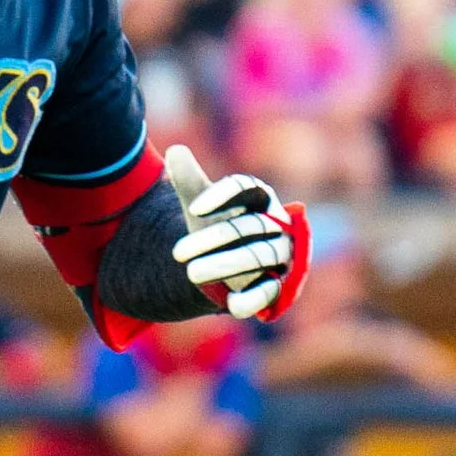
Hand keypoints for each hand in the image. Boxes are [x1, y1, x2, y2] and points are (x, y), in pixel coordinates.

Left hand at [164, 144, 309, 321]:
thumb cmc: (217, 225)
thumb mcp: (200, 204)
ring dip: (226, 264)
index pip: (247, 187)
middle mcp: (276, 224)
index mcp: (260, 197)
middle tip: (176, 253)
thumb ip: (190, 180)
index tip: (193, 207)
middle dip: (213, 238)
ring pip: (260, 256)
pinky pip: (271, 291)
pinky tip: (231, 305)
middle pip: (250, 226)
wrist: (225, 263)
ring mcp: (280, 255)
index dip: (222, 195)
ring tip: (190, 274)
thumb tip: (175, 150)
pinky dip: (253, 299)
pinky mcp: (278, 284)